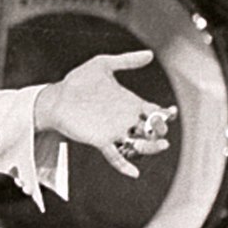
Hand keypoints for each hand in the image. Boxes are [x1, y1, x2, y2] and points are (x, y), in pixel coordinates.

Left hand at [33, 50, 174, 177]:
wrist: (56, 98)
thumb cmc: (78, 81)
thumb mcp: (102, 65)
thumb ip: (126, 60)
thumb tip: (150, 54)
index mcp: (130, 103)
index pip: (155, 112)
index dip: (166, 114)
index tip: (171, 112)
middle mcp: (125, 119)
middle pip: (151, 130)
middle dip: (161, 130)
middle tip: (161, 126)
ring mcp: (114, 131)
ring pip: (139, 145)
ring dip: (151, 148)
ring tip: (160, 145)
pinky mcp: (100, 141)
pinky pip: (116, 157)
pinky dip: (125, 166)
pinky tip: (134, 173)